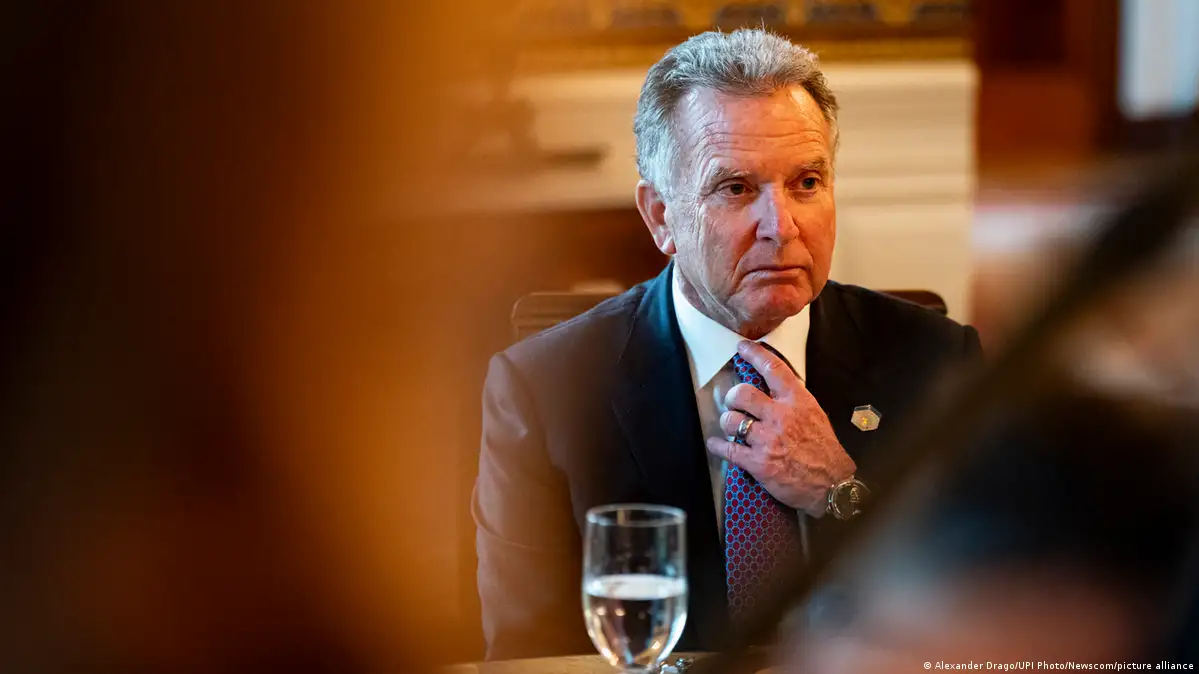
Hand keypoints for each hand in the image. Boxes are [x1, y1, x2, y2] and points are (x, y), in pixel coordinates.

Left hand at [706, 340, 855, 516]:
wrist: (832, 485)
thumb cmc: (825, 451)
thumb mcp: (815, 416)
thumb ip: (793, 402)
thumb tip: (773, 390)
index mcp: (797, 402)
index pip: (773, 369)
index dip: (755, 354)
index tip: (742, 347)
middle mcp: (780, 416)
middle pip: (742, 393)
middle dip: (734, 397)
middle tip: (736, 404)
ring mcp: (767, 440)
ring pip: (731, 420)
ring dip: (728, 422)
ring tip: (734, 427)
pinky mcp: (758, 462)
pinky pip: (728, 449)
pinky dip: (718, 446)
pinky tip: (716, 444)